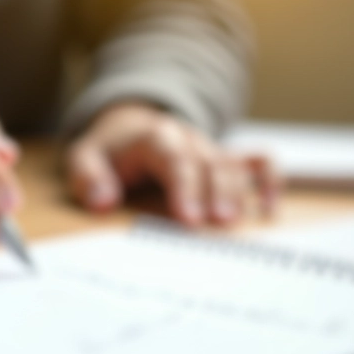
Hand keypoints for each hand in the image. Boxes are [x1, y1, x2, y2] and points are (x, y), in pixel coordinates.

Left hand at [66, 103, 277, 225]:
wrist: (130, 130)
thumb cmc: (109, 154)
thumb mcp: (84, 160)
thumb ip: (89, 178)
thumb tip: (103, 201)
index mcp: (154, 138)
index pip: (173, 158)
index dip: (184, 186)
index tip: (188, 218)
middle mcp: (188, 140)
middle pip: (209, 161)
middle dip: (215, 191)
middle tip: (217, 224)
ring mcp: (210, 149)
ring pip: (233, 164)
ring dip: (237, 192)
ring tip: (233, 224)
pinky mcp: (226, 160)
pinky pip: (259, 161)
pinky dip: (270, 181)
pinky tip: (269, 210)